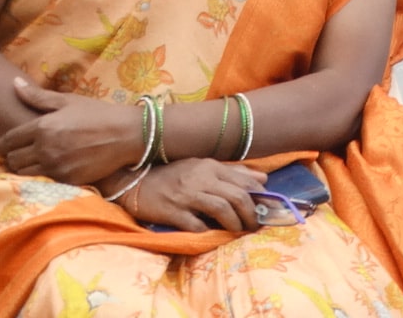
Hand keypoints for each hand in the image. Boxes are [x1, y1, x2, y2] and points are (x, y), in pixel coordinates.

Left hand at [0, 77, 142, 183]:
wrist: (128, 134)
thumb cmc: (98, 114)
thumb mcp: (69, 101)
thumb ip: (38, 96)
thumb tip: (14, 84)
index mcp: (42, 127)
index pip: (8, 140)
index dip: (0, 145)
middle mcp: (45, 148)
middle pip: (13, 160)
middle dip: (13, 157)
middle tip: (20, 154)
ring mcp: (55, 166)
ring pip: (24, 174)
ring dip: (25, 169)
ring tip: (33, 163)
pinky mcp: (67, 180)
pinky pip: (42, 183)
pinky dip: (41, 178)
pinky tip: (49, 170)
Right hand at [130, 159, 266, 232]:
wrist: (134, 180)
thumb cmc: (172, 175)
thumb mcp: (203, 167)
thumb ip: (233, 172)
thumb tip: (263, 179)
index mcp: (211, 167)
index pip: (245, 181)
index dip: (261, 197)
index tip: (268, 210)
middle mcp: (201, 178)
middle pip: (237, 196)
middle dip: (251, 214)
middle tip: (255, 226)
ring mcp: (186, 195)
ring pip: (221, 208)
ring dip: (235, 223)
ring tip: (239, 231)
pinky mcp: (171, 211)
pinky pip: (195, 224)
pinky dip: (207, 231)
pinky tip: (211, 235)